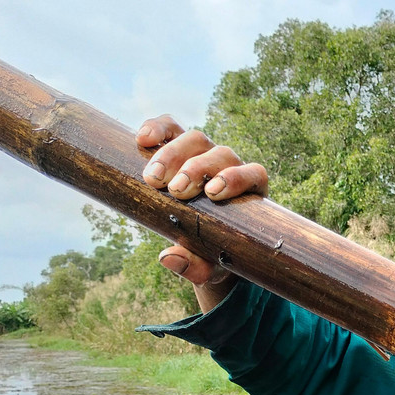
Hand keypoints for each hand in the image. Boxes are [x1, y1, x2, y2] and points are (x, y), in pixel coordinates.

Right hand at [136, 115, 270, 311]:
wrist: (196, 238)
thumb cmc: (210, 253)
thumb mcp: (207, 265)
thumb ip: (194, 267)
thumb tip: (168, 259)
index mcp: (249, 193)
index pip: (253, 174)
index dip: (236, 178)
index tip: (212, 194)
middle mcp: (230, 167)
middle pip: (220, 154)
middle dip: (197, 170)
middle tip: (175, 190)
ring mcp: (204, 153)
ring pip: (195, 139)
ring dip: (173, 154)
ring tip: (152, 178)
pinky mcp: (179, 146)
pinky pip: (171, 127)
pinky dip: (158, 128)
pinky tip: (141, 139)